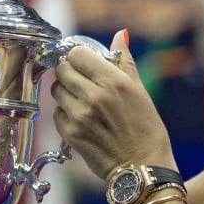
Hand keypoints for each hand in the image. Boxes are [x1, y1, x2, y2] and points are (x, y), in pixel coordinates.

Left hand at [50, 30, 176, 179]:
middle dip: (70, 72)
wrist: (142, 169)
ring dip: (66, 93)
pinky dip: (65, 113)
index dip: (79, 57)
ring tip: (83, 102)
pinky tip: (82, 120)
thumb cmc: (146, 130)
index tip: (84, 63)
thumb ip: (125, 61)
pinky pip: (56, 113)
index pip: (77, 54)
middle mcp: (94, 96)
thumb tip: (120, 34)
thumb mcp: (141, 91)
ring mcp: (80, 116)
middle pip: (62, 69)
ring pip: (56, 90)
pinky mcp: (71, 134)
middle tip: (81, 81)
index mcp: (114, 81)